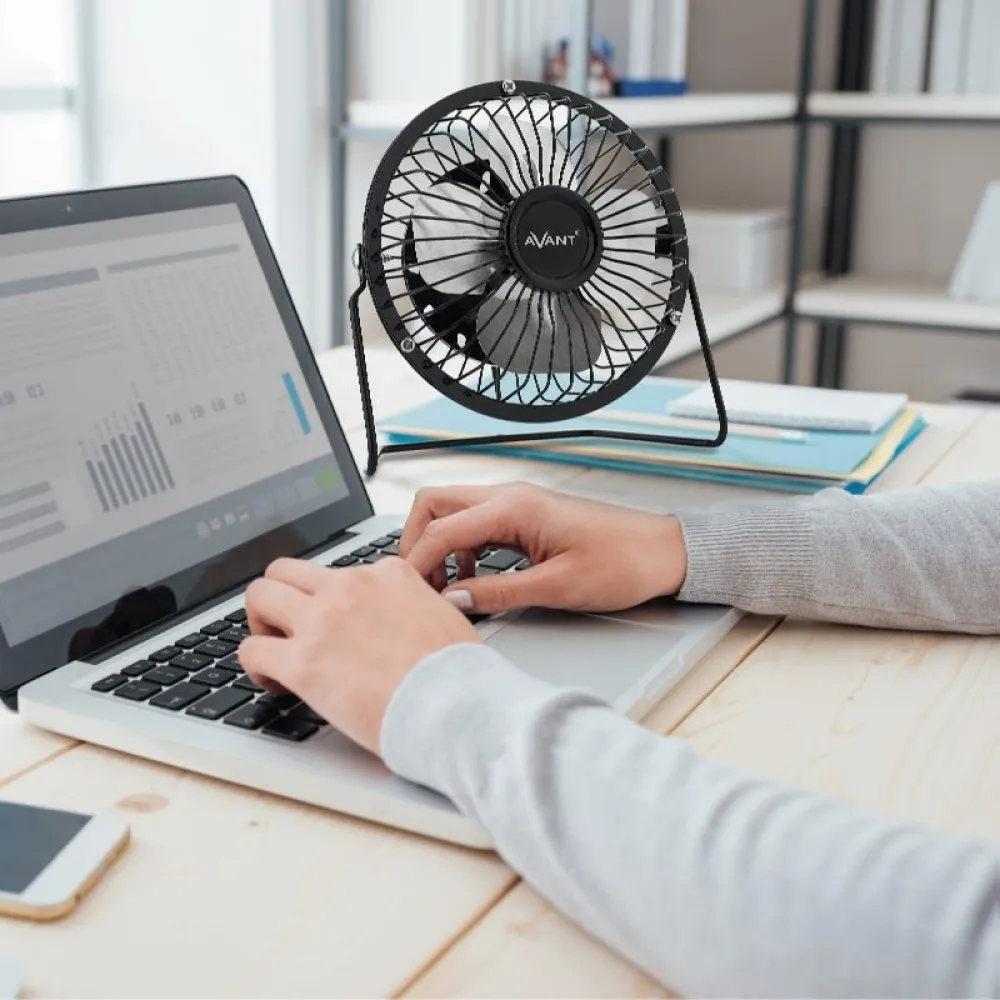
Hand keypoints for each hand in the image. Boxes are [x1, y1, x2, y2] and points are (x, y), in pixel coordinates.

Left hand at [240, 557, 480, 753]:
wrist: (457, 707)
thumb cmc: (461, 675)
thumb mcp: (445, 616)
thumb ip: (414, 607)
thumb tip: (405, 623)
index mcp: (388, 575)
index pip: (340, 572)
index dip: (331, 602)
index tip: (337, 628)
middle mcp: (351, 587)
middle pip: (286, 570)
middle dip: (280, 598)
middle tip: (288, 630)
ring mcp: (323, 621)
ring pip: (260, 595)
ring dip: (261, 623)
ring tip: (275, 652)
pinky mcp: (303, 662)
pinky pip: (251, 650)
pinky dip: (256, 667)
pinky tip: (276, 684)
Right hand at [400, 483, 687, 615]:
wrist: (663, 552)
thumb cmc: (623, 562)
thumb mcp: (557, 587)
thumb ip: (499, 593)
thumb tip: (455, 601)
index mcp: (514, 508)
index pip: (441, 528)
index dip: (417, 563)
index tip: (408, 594)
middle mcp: (511, 498)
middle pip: (435, 505)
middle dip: (416, 542)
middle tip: (418, 584)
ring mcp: (518, 504)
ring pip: (454, 513)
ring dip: (439, 546)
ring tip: (445, 587)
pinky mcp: (527, 518)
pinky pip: (477, 525)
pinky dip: (462, 549)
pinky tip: (474, 578)